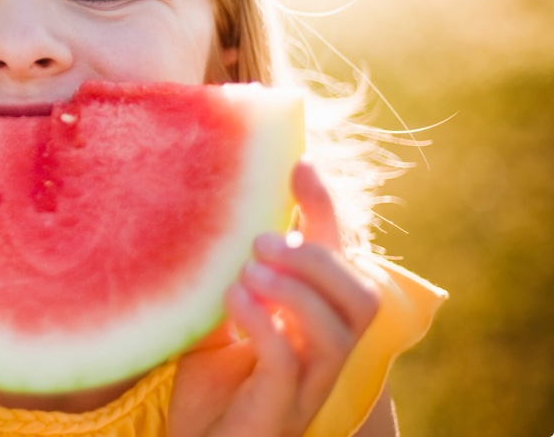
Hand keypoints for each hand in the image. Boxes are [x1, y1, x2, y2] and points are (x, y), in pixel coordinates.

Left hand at [205, 162, 381, 435]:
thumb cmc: (209, 385)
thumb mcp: (217, 317)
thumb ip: (230, 273)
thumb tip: (220, 209)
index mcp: (317, 326)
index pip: (342, 261)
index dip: (327, 212)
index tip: (299, 164)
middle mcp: (325, 355)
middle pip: (364, 296)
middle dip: (319, 258)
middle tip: (261, 240)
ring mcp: (308, 385)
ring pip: (340, 330)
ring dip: (297, 288)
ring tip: (247, 270)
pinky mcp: (279, 408)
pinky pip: (290, 361)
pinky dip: (267, 322)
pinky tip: (236, 298)